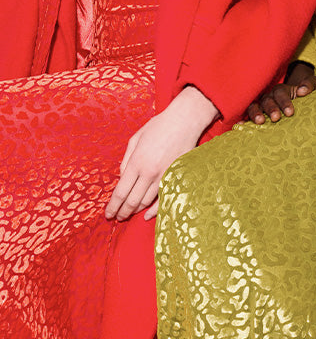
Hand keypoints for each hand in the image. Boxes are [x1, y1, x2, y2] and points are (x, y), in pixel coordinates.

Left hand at [105, 86, 218, 221]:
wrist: (184, 122)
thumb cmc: (158, 127)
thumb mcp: (135, 139)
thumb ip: (126, 160)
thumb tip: (122, 177)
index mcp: (137, 162)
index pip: (121, 192)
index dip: (113, 206)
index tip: (108, 213)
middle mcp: (149, 173)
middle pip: (132, 200)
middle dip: (122, 212)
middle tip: (116, 217)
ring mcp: (164, 176)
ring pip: (146, 202)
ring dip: (135, 211)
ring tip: (128, 215)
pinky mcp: (176, 177)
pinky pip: (164, 199)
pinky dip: (155, 210)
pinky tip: (147, 215)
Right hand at [247, 62, 315, 122]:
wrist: (301, 101)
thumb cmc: (307, 94)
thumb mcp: (313, 86)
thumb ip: (310, 85)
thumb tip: (302, 91)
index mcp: (282, 90)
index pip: (280, 93)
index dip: (284, 101)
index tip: (290, 112)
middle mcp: (269, 97)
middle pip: (266, 100)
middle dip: (271, 109)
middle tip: (276, 118)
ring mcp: (261, 106)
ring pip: (254, 106)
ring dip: (256, 113)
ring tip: (260, 122)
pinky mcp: (257, 115)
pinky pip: (247, 116)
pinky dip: (244, 120)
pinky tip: (241, 125)